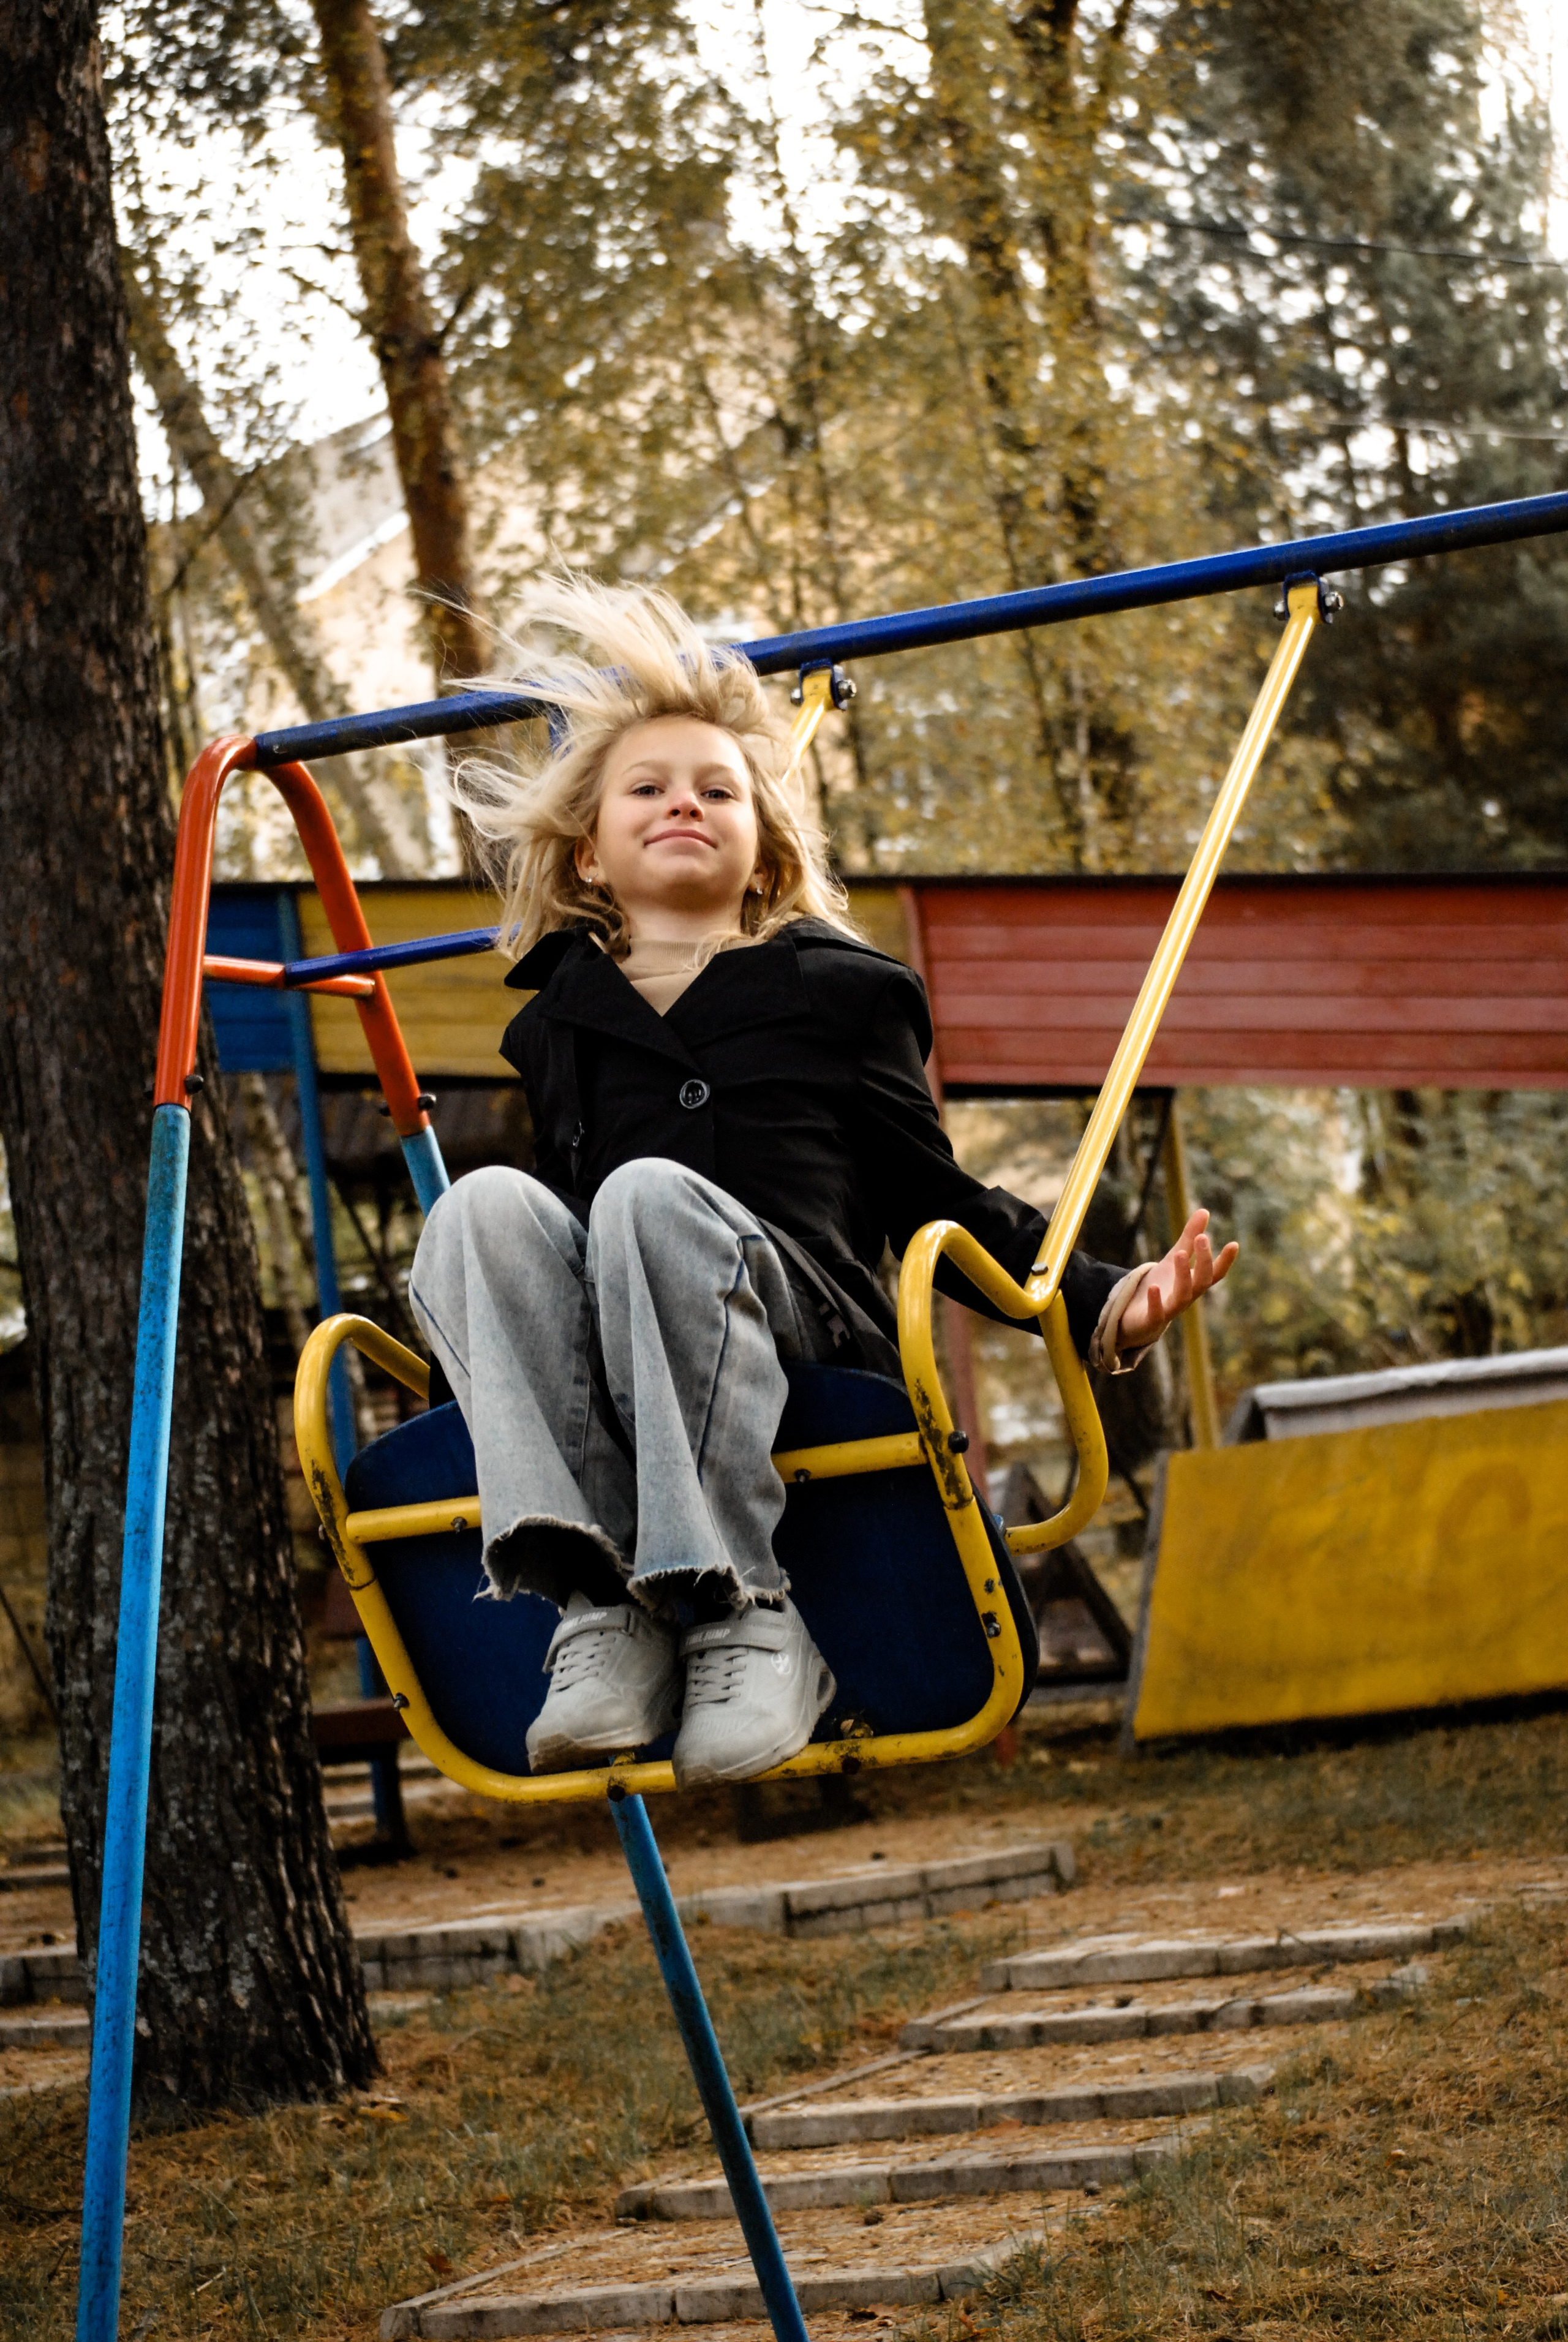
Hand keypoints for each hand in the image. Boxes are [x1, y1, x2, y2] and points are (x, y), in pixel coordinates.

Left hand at [1118, 1208, 1238, 1348]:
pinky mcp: (1151, 1320)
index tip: (1233, 1244)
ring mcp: (1171, 1309)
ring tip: (1180, 1254)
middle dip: (1204, 1260)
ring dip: (1183, 1275)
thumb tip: (1205, 1210)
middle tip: (1202, 1238)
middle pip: (1202, 1281)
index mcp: (1195, 1282)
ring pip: (1183, 1295)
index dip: (1225, 1260)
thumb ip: (1190, 1237)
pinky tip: (1153, 1286)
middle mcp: (1187, 1296)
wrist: (1139, 1318)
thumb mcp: (1175, 1258)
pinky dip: (1156, 1301)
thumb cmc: (1163, 1285)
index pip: (1215, 1272)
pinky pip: (1157, 1313)